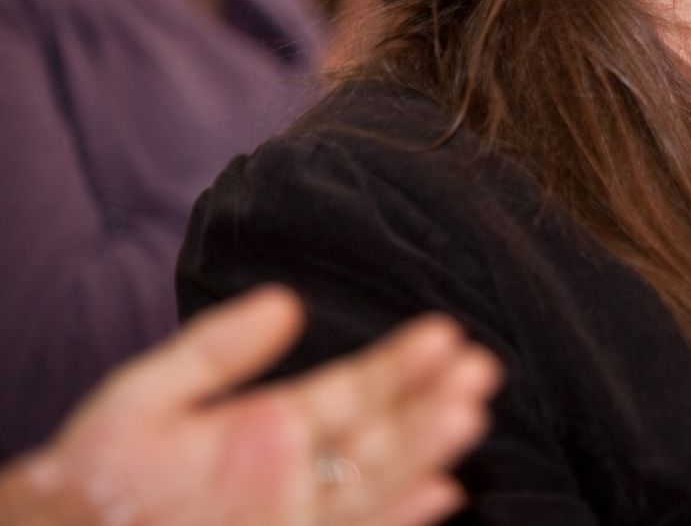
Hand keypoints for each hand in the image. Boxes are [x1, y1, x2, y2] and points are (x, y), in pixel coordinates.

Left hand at [4, 286, 499, 525]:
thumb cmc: (95, 478)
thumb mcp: (148, 397)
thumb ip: (217, 351)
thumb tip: (286, 302)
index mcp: (280, 426)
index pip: (358, 389)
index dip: (402, 364)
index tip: (446, 334)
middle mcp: (302, 474)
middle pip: (385, 436)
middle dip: (433, 403)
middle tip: (480, 369)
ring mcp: (299, 515)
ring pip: (381, 483)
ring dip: (427, 452)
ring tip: (467, 413)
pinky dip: (399, 517)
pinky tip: (438, 493)